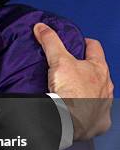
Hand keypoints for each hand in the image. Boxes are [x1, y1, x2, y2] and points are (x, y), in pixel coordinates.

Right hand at [34, 23, 113, 139]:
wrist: (72, 121)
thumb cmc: (71, 92)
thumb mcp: (58, 60)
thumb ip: (50, 42)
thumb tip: (42, 28)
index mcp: (98, 68)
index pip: (94, 47)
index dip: (84, 42)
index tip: (77, 43)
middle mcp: (106, 86)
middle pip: (97, 71)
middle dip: (85, 69)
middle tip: (70, 67)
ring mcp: (104, 103)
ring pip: (98, 92)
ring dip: (88, 90)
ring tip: (71, 90)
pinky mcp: (100, 120)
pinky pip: (96, 113)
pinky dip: (88, 110)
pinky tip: (77, 110)